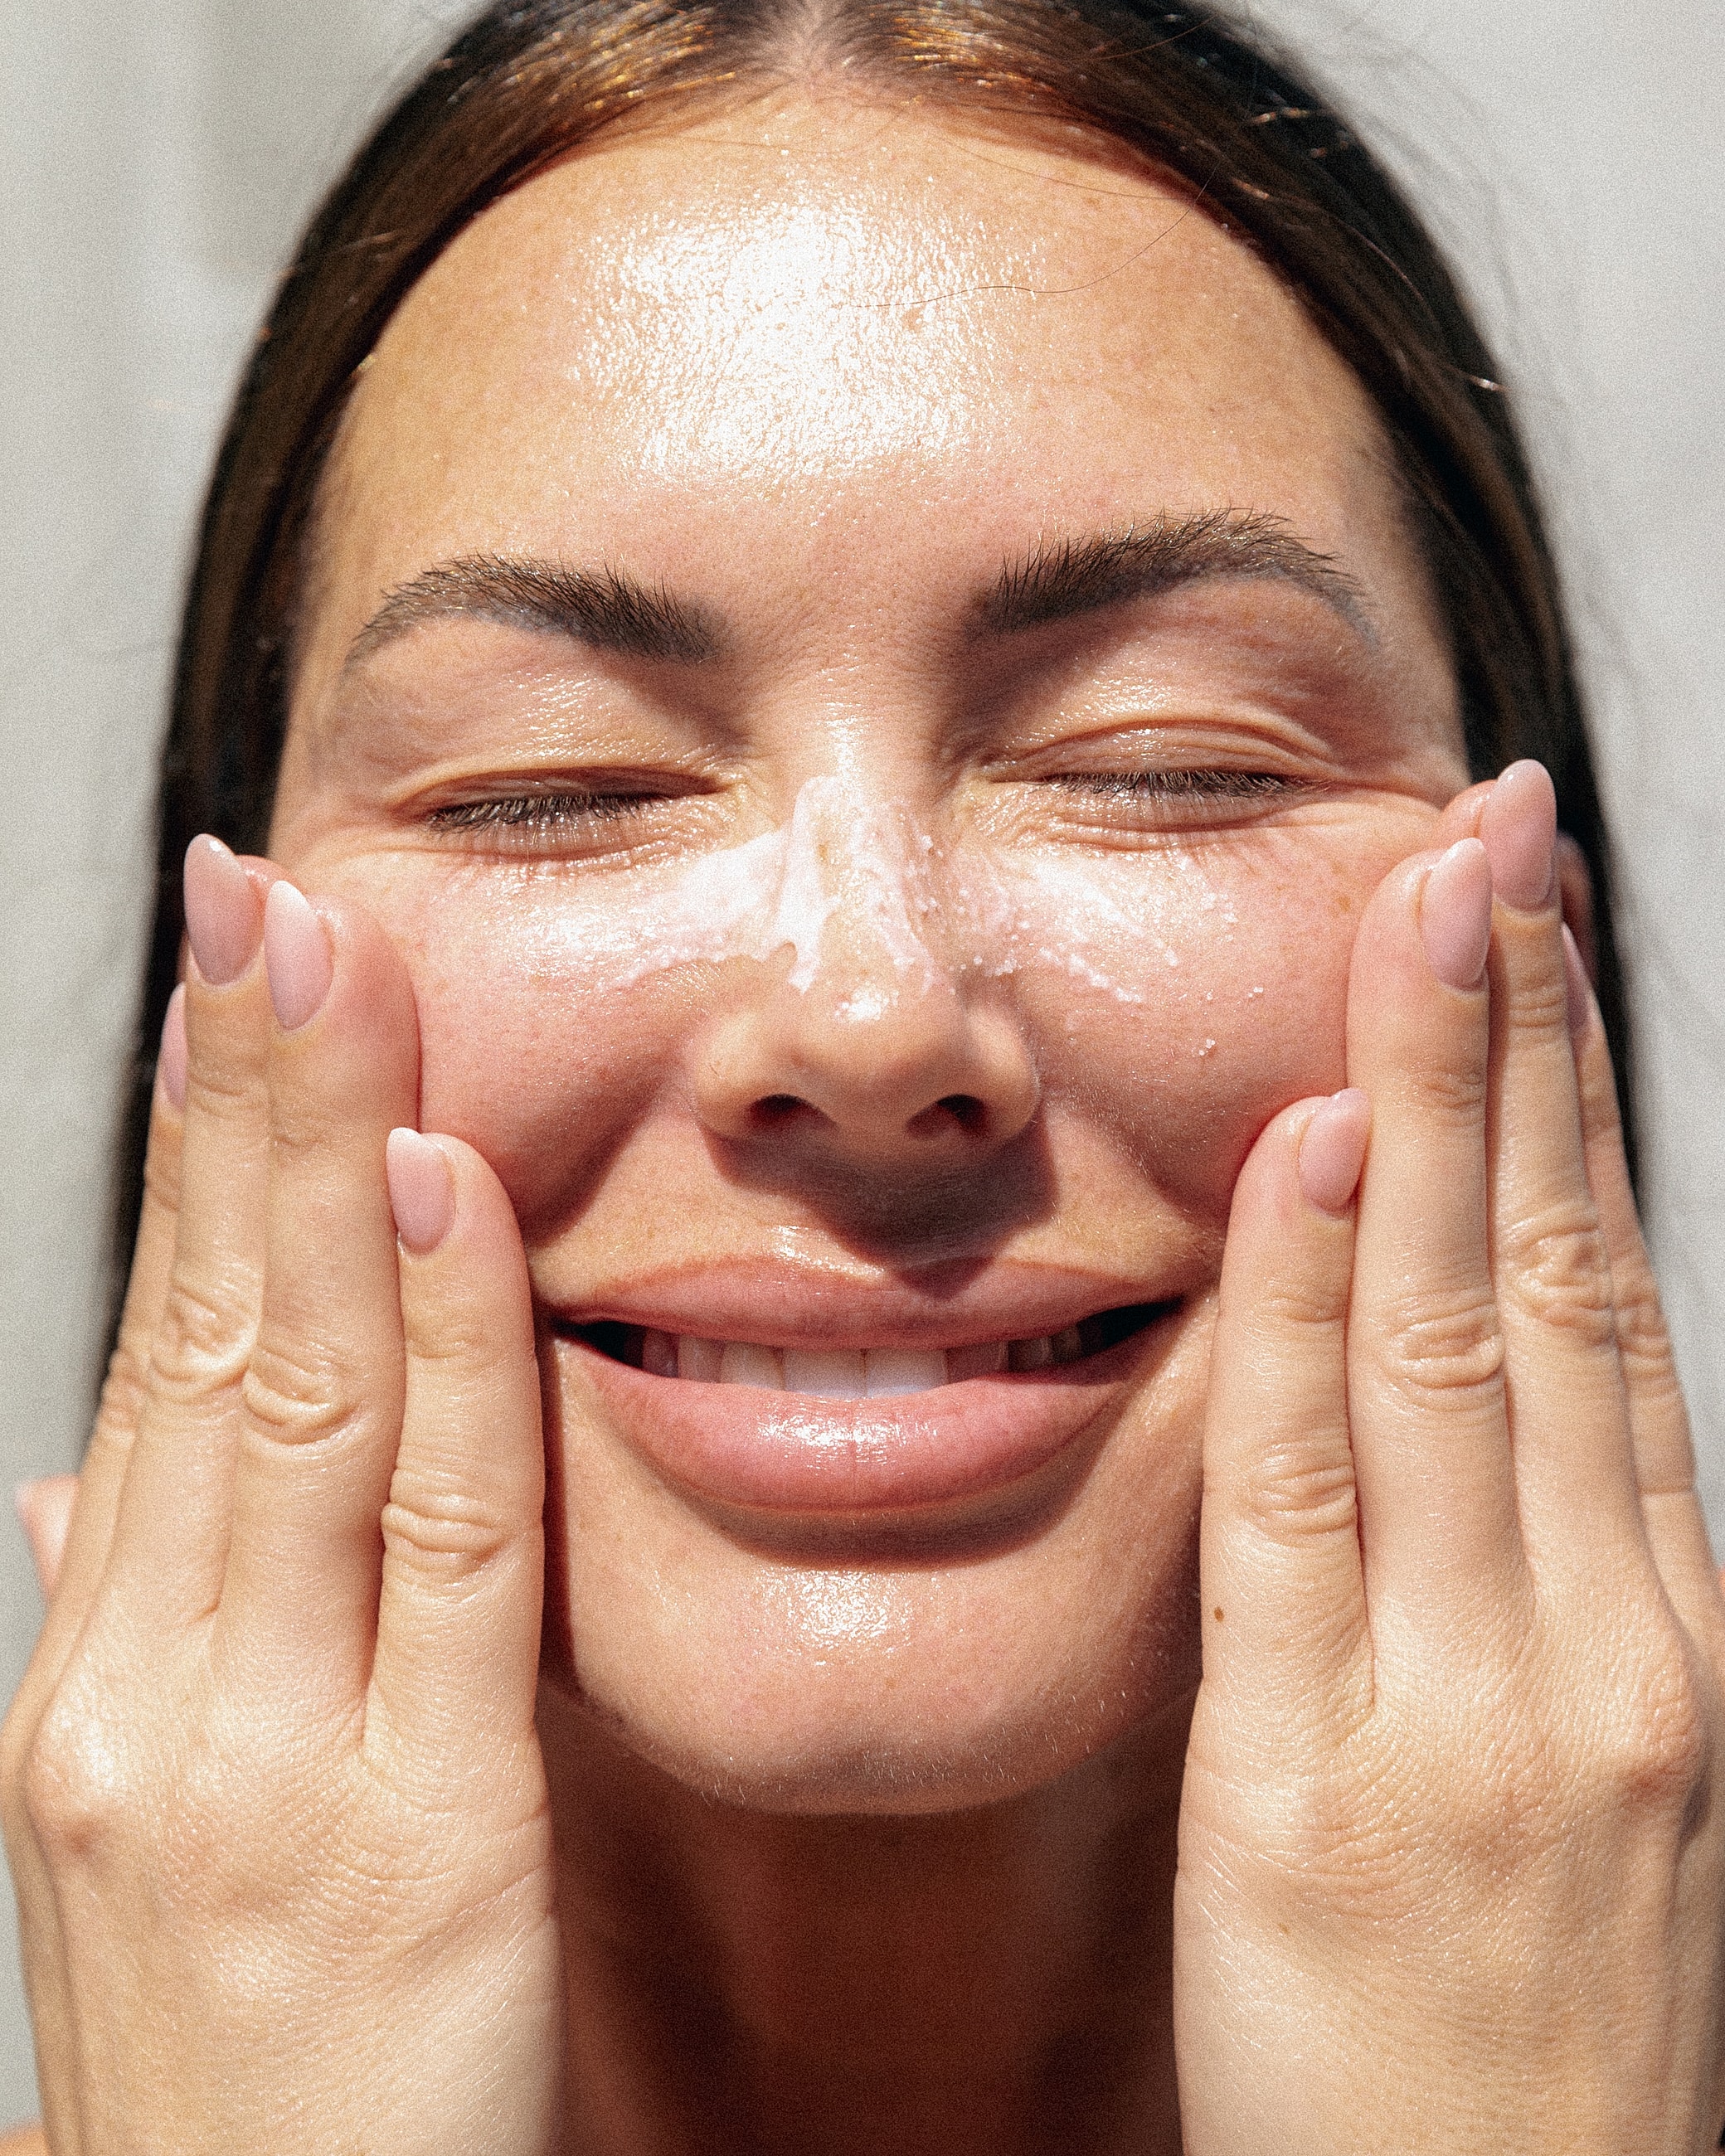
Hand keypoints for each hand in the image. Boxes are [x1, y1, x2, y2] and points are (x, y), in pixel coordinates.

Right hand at [1, 841, 562, 2154]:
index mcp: (105, 1668)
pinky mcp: (409, 1819)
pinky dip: (439, 1344)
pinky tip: (438, 1189)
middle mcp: (146, 1685)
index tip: (228, 981)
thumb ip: (134, 1627)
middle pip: (208, 1329)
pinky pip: (437, 1532)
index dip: (195, 1154)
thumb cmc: (245, 2047)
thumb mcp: (153, 1821)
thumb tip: (73, 1476)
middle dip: (235, 1097)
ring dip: (312, 1157)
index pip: (163, 1352)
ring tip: (321, 965)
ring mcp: (255, 1749)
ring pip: (295, 1388)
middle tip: (254, 893)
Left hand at [1174, 763, 1724, 2153]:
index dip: (1567, 1094)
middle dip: (1520, 1034)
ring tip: (1424, 909)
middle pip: (1549, 1268)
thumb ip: (1523, 1576)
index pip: (1599, 1297)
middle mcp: (1600, 1626)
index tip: (1528, 928)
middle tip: (1491, 834)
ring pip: (1453, 1336)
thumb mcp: (1575, 1774)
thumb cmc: (1524, 2029)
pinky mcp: (1329, 1777)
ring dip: (1433, 1102)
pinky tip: (1307, 1158)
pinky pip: (1310, 1496)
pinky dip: (1310, 1314)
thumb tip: (1452, 1378)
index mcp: (1653, 1616)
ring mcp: (1483, 1695)